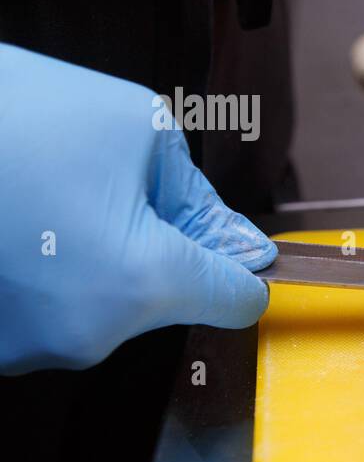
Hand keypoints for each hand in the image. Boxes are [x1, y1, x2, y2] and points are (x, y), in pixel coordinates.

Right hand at [0, 44, 276, 372]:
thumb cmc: (8, 112)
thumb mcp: (135, 131)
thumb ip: (198, 200)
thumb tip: (241, 247)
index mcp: (140, 282)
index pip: (236, 301)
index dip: (239, 264)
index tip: (231, 245)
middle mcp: (85, 336)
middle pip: (164, 302)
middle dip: (151, 248)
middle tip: (95, 188)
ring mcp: (27, 350)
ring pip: (103, 309)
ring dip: (92, 263)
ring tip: (40, 204)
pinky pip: (46, 314)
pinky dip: (42, 277)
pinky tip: (15, 230)